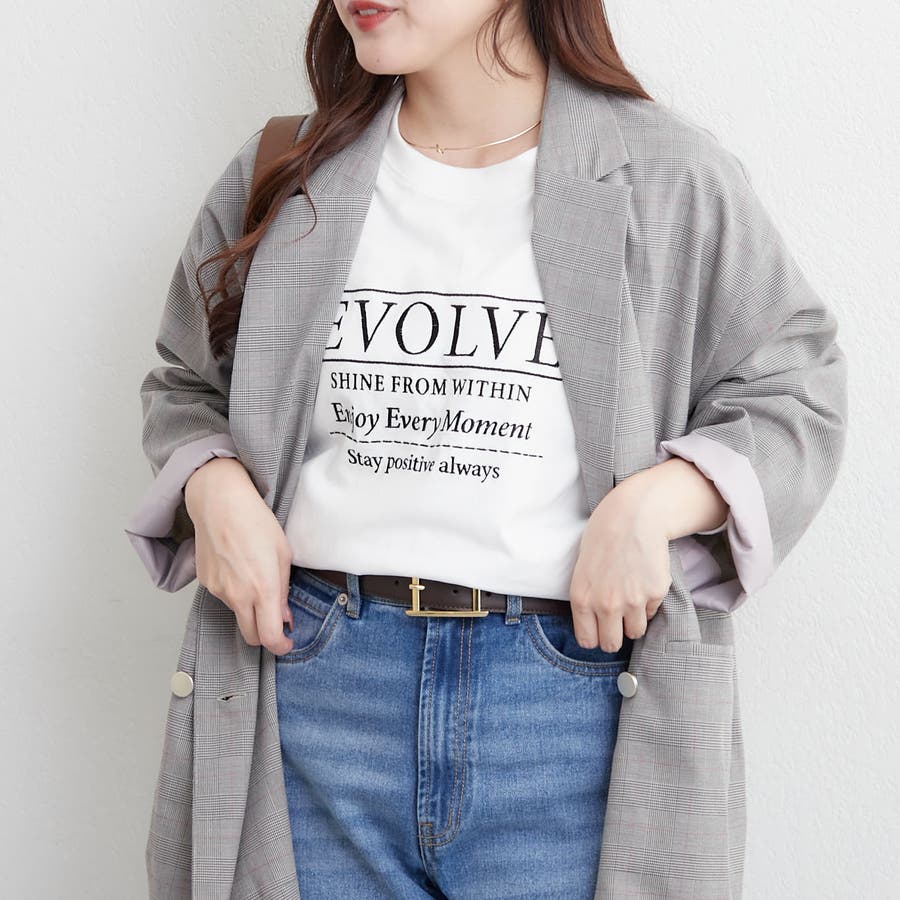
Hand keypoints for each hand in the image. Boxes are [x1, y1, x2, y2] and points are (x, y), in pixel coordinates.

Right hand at [185, 458, 294, 655]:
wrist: (220, 503)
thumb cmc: (256, 522)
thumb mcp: (283, 554)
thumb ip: (283, 590)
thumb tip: (284, 616)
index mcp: (263, 589)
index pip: (269, 637)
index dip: (280, 646)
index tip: (286, 643)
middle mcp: (238, 595)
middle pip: (251, 636)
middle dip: (265, 635)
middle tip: (275, 622)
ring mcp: (218, 591)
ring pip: (237, 614)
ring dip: (249, 608)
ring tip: (255, 577)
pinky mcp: (205, 583)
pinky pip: (224, 597)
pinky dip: (235, 593)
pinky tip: (238, 568)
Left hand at [568, 478, 672, 651]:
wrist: (632, 516)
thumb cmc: (602, 538)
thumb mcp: (582, 570)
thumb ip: (586, 600)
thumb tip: (593, 625)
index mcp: (582, 599)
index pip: (588, 641)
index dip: (595, 636)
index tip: (599, 629)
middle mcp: (606, 605)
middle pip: (612, 645)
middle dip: (614, 636)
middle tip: (617, 621)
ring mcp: (633, 601)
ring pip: (635, 632)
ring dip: (633, 620)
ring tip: (630, 597)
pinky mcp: (655, 593)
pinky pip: (651, 612)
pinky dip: (648, 603)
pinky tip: (642, 580)